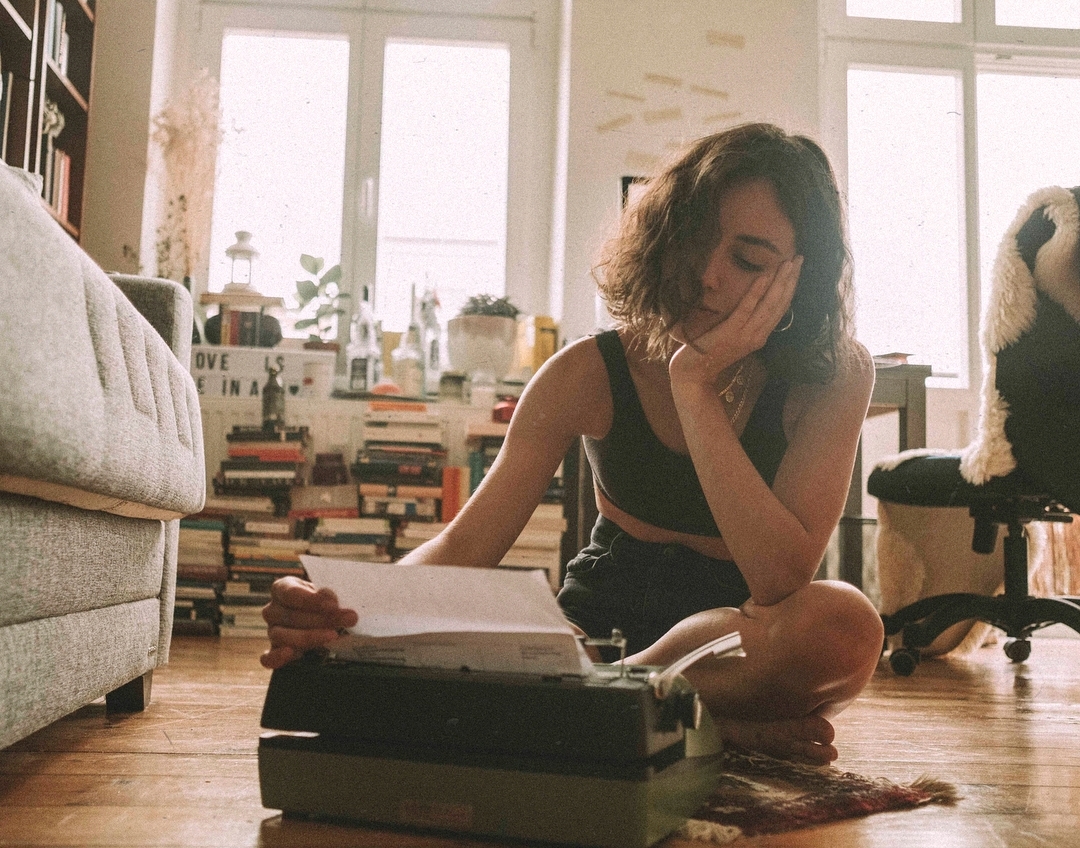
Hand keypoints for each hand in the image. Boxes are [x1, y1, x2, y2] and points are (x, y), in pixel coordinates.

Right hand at [260, 575, 358, 668]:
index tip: (334, 604)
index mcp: (282, 588)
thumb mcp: (327, 593)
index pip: (290, 593)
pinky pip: (268, 658)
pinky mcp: (274, 652)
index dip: (312, 599)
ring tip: (333, 635)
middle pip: (291, 616)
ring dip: (310, 636)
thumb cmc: (324, 600)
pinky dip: (277, 657)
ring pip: (283, 636)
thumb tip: (331, 601)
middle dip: (322, 619)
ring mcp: (272, 631)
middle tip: (348, 619)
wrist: (322, 618)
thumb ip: (328, 596)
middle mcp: (273, 610)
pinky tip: (290, 653)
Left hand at [670, 256, 802, 385]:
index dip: (791, 288)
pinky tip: (764, 276)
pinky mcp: (731, 332)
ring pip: (768, 305)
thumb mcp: (733, 336)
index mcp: (760, 336)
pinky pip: (746, 308)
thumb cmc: (709, 353)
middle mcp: (758, 336)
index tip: (797, 269)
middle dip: (791, 281)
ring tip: (788, 263)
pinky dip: (757, 292)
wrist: (693, 374)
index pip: (781, 309)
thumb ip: (744, 322)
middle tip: (799, 259)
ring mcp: (746, 335)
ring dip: (780, 282)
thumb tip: (751, 300)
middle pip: (780, 304)